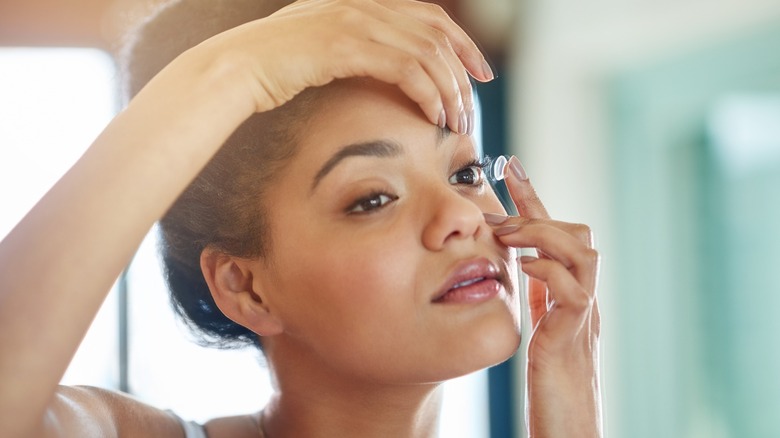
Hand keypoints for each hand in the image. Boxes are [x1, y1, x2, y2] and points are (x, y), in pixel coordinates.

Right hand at [173, 0, 492, 133]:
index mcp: (362, 2)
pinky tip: (433, 117)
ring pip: (427, 52)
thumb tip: (383, 67)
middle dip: (464, 68)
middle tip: (475, 101)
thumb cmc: (273, 67)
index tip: (479, 71)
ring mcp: (355, 21)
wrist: (236, 67)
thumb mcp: (321, 48)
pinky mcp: (346, 46)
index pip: (429, 15)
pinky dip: (428, 95)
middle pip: (437, 31)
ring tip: (456, 122)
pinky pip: (407, 70)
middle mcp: (364, 5)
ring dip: (449, 90)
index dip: (461, 41)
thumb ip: (355, 47)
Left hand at [485, 156, 601, 436]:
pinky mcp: (573, 336)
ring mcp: (582, 315)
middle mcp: (581, 297)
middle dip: (537, 212)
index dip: (532, 197)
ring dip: (542, 236)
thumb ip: (536, 297)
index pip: (553, 234)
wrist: (569, 424)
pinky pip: (573, 291)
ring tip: (507, 236)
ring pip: (583, 252)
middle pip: (580, 233)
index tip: (507, 164)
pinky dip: (548, 271)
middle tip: (497, 211)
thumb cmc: (550, 381)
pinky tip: (523, 269)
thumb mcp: (539, 327)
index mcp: (567, 291)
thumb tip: (514, 266)